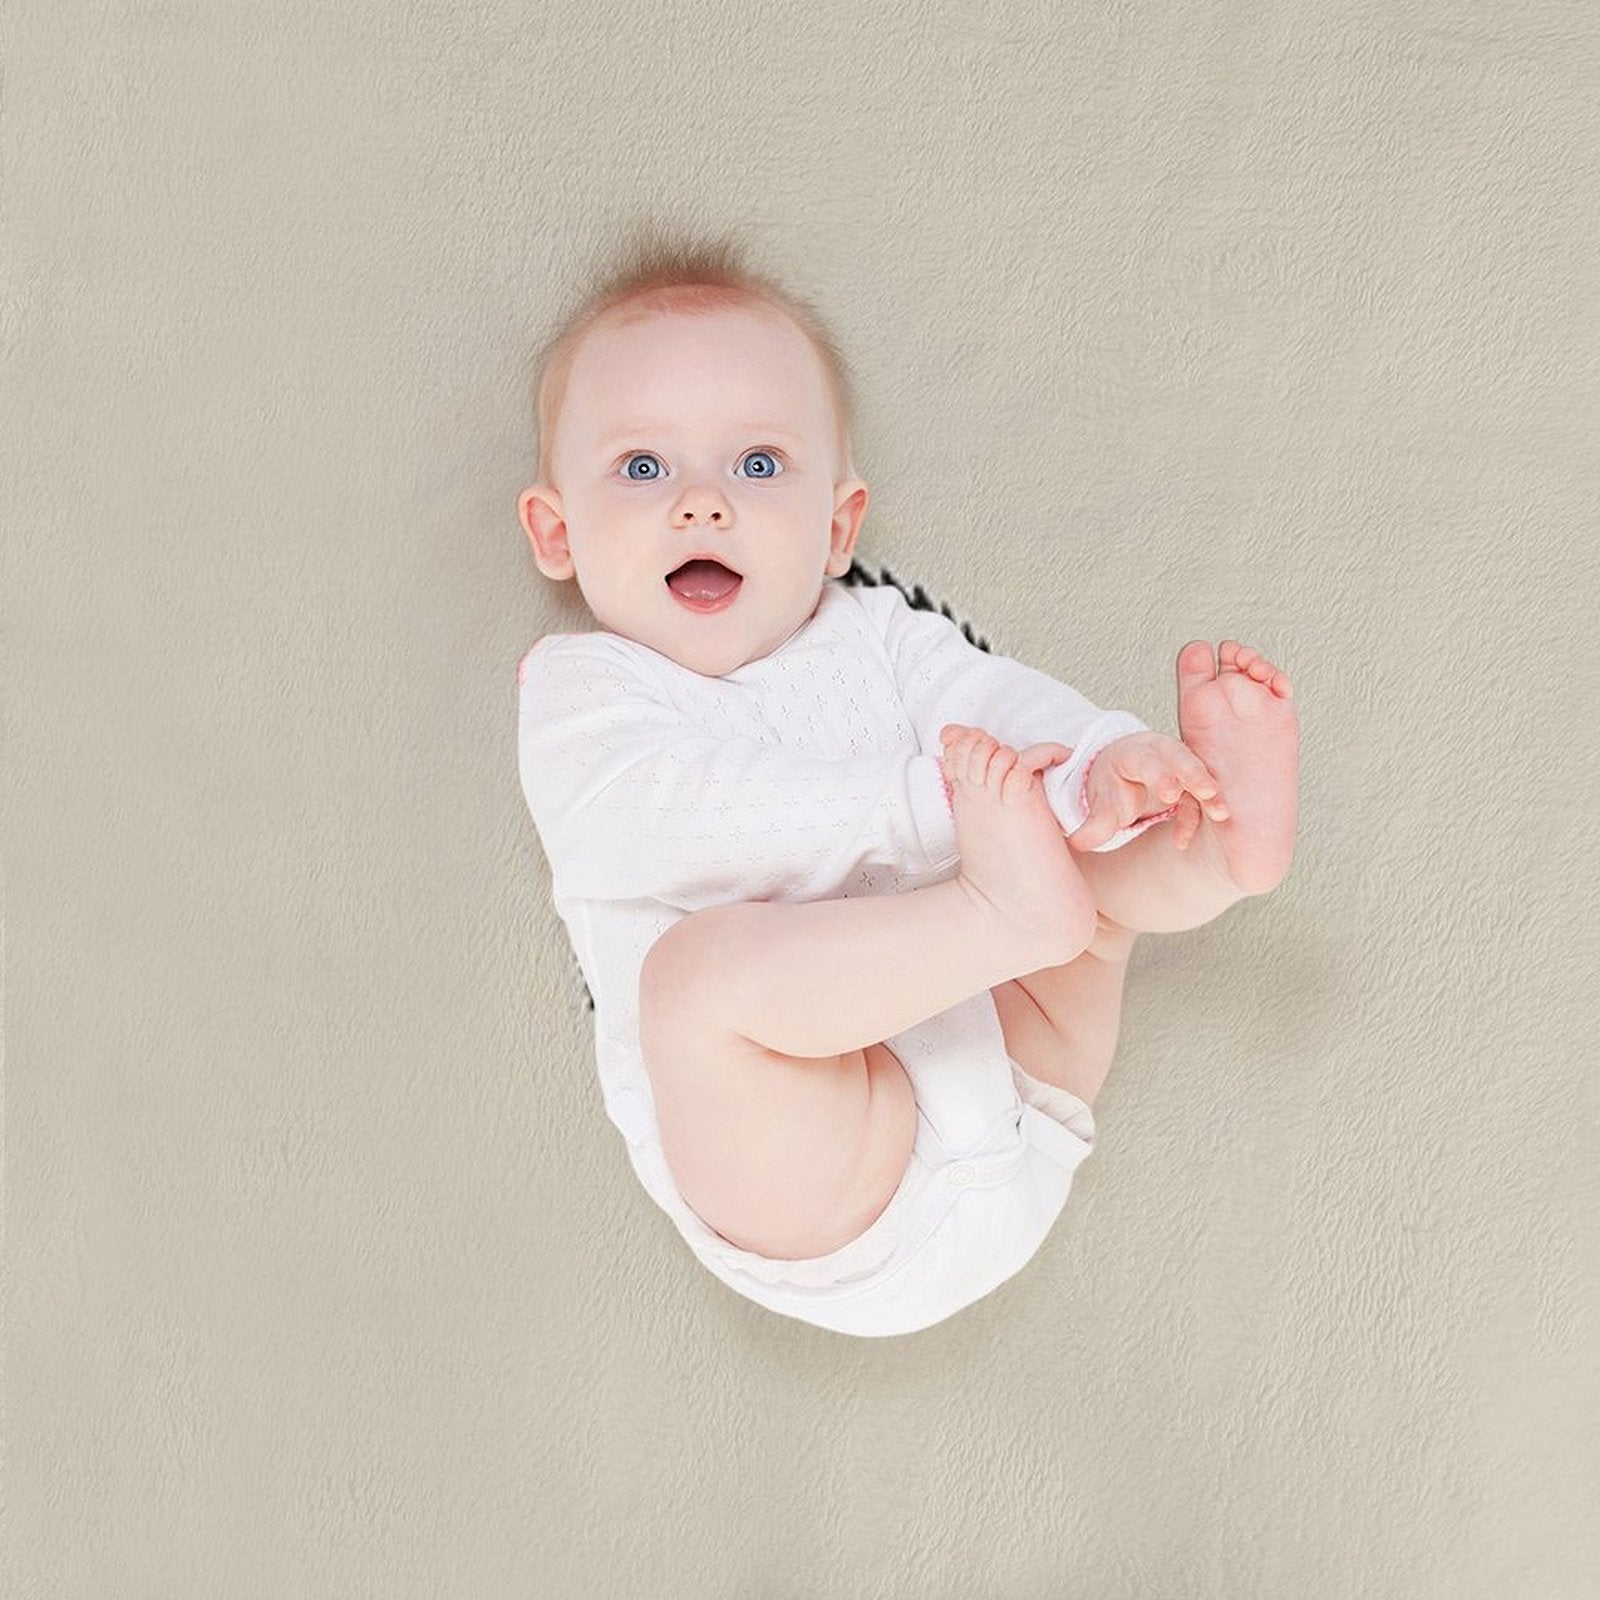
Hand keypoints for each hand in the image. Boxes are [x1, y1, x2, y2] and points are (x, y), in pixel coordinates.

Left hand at [1068, 731, 1228, 852]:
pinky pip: (1198, 797)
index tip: (1170, 793)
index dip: (1160, 775)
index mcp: (1133, 753)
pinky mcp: (1191, 781)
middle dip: (1195, 776)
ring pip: (1198, 775)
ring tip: (1221, 814)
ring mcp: (1178, 764)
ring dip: (1210, 794)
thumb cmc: (1112, 785)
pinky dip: (1196, 816)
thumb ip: (1094, 824)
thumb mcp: (1101, 803)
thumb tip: (1078, 843)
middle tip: (1208, 793)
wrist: (1120, 772)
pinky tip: (1180, 841)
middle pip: (1181, 759)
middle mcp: (1160, 753)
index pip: (1148, 760)